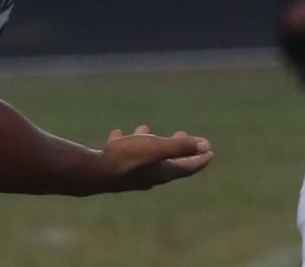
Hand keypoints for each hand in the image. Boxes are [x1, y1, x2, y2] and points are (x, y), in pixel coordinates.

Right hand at [99, 124, 213, 191]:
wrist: (93, 172)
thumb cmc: (128, 158)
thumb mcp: (158, 148)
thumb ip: (182, 146)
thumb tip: (206, 146)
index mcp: (162, 172)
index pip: (187, 168)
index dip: (200, 160)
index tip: (210, 153)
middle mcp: (148, 175)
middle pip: (167, 162)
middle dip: (177, 149)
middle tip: (184, 134)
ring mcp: (130, 173)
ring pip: (143, 156)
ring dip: (148, 142)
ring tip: (146, 128)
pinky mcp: (114, 167)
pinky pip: (122, 152)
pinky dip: (124, 142)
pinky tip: (118, 133)